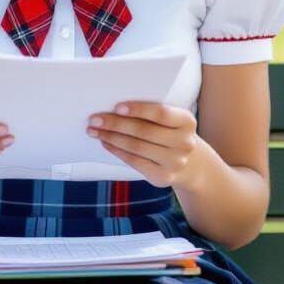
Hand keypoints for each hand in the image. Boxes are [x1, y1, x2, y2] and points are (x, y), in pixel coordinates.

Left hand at [87, 101, 201, 187]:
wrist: (190, 163)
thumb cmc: (171, 133)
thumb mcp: (171, 120)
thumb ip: (151, 113)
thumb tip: (114, 108)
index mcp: (187, 122)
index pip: (161, 114)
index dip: (138, 110)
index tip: (117, 107)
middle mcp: (184, 143)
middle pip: (144, 131)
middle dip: (116, 124)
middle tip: (95, 119)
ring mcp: (175, 162)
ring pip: (136, 147)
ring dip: (111, 137)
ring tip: (94, 130)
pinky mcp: (163, 177)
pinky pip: (134, 161)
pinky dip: (117, 151)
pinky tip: (106, 142)